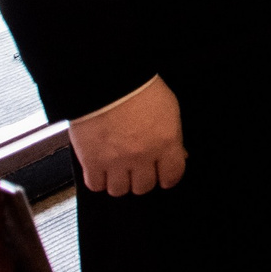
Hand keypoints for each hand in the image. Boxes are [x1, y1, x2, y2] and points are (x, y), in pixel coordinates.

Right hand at [69, 75, 186, 195]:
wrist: (105, 81)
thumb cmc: (138, 88)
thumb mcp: (169, 108)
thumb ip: (173, 136)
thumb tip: (178, 154)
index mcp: (165, 142)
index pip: (172, 176)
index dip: (168, 177)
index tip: (163, 175)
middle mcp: (142, 156)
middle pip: (144, 187)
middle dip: (142, 178)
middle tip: (137, 168)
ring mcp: (116, 161)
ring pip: (120, 190)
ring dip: (119, 181)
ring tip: (117, 168)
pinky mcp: (92, 162)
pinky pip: (96, 185)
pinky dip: (98, 180)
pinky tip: (100, 168)